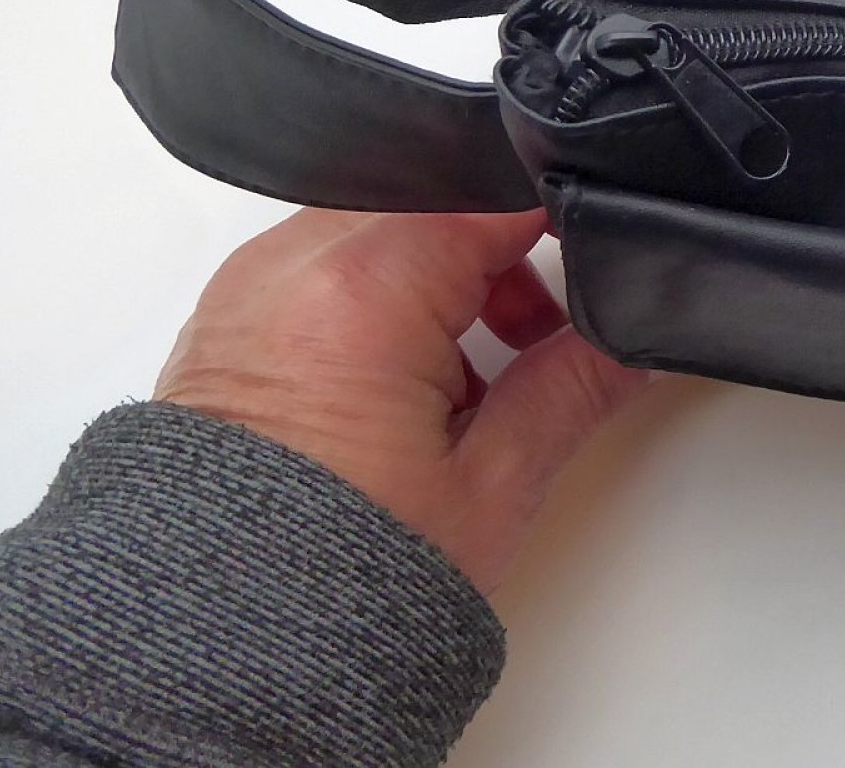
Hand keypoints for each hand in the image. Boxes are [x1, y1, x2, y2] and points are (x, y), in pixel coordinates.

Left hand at [154, 208, 645, 593]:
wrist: (212, 644)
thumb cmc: (332, 574)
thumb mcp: (493, 484)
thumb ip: (574, 389)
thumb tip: (632, 345)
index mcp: (367, 285)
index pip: (493, 200)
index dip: (560, 222)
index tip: (600, 261)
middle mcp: (294, 264)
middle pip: (434, 207)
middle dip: (497, 258)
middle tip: (536, 339)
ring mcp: (248, 286)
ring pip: (377, 231)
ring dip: (435, 277)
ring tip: (467, 380)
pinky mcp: (224, 319)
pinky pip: (320, 267)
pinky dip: (373, 299)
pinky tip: (403, 385)